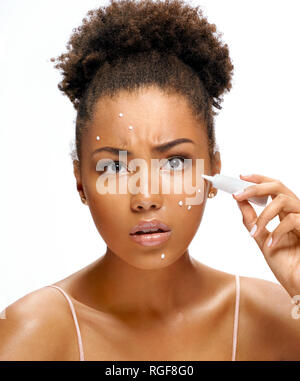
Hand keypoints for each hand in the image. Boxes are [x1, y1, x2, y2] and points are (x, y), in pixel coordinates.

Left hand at [232, 174, 299, 296]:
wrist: (299, 286)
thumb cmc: (285, 264)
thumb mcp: (262, 239)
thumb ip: (252, 220)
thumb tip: (239, 201)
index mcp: (286, 213)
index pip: (274, 188)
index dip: (258, 179)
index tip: (241, 177)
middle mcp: (297, 212)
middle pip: (279, 186)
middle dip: (256, 187)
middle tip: (237, 194)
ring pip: (283, 200)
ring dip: (263, 215)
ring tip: (254, 232)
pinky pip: (292, 220)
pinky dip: (277, 231)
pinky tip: (270, 244)